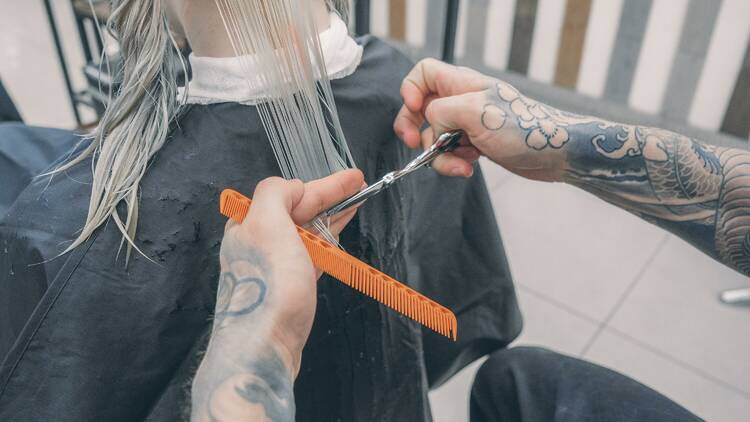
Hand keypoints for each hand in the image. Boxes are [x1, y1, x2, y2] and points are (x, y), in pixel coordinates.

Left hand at [216, 169, 363, 372]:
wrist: (263, 347)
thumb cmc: (267, 289)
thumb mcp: (267, 225)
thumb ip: (275, 194)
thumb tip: (291, 187)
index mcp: (248, 224)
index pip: (290, 193)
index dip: (324, 184)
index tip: (351, 177)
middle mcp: (257, 243)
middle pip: (300, 211)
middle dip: (330, 197)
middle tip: (358, 186)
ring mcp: (273, 267)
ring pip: (307, 233)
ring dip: (331, 217)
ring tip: (354, 206)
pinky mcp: (286, 289)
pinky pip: (309, 257)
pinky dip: (326, 244)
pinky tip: (337, 239)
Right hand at [394, 59, 566, 181]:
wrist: (554, 153)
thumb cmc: (523, 129)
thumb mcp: (476, 113)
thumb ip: (442, 112)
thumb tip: (430, 127)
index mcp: (461, 84)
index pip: (423, 73)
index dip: (411, 90)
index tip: (415, 110)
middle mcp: (461, 101)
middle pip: (420, 109)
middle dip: (414, 129)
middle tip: (415, 145)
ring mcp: (467, 124)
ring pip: (433, 137)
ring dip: (439, 155)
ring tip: (461, 163)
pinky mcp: (474, 144)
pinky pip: (449, 152)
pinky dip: (453, 162)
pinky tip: (470, 166)